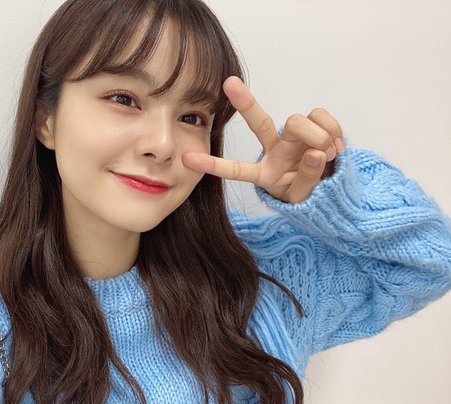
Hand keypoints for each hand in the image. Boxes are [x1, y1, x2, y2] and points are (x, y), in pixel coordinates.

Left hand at [183, 76, 344, 203]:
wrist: (332, 188)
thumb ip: (308, 178)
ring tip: (329, 156)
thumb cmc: (309, 195)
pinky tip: (337, 147)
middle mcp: (273, 150)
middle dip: (246, 103)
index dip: (213, 165)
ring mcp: (292, 137)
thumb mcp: (304, 198)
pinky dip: (334, 130)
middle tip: (230, 84)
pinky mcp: (313, 125)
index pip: (236, 170)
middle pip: (260, 123)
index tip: (187, 158)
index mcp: (263, 175)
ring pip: (299, 122)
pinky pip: (321, 117)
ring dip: (320, 138)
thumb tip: (315, 153)